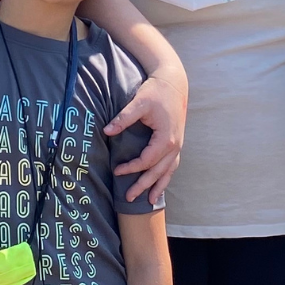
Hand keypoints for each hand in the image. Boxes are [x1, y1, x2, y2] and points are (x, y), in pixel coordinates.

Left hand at [108, 65, 185, 203]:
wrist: (174, 82)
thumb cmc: (156, 92)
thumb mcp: (139, 102)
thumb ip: (123, 118)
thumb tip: (106, 130)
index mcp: (166, 138)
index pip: (146, 160)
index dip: (132, 168)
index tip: (117, 171)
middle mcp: (175, 145)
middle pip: (158, 172)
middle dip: (144, 186)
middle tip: (129, 198)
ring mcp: (178, 145)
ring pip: (168, 171)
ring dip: (159, 186)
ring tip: (150, 201)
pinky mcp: (177, 141)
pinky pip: (172, 164)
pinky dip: (166, 176)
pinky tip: (160, 183)